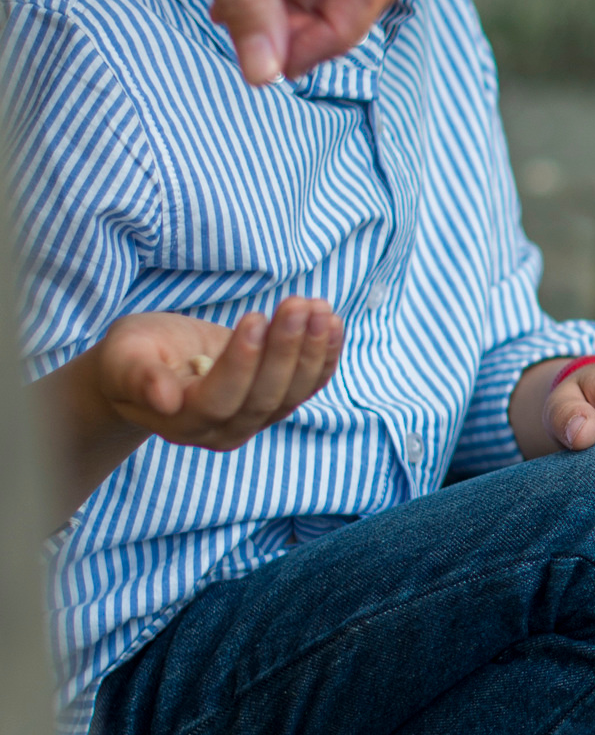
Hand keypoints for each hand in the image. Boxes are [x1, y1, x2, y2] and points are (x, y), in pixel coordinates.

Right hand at [39, 299, 344, 517]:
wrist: (151, 365)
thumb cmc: (130, 357)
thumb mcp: (122, 359)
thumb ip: (140, 378)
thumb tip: (163, 399)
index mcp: (181, 422)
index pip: (219, 400)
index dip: (241, 363)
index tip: (255, 318)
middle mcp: (222, 430)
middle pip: (263, 397)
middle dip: (285, 348)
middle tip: (296, 303)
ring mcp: (254, 420)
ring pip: (292, 393)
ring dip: (311, 349)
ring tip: (318, 307)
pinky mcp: (276, 402)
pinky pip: (308, 385)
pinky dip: (324, 355)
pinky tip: (332, 323)